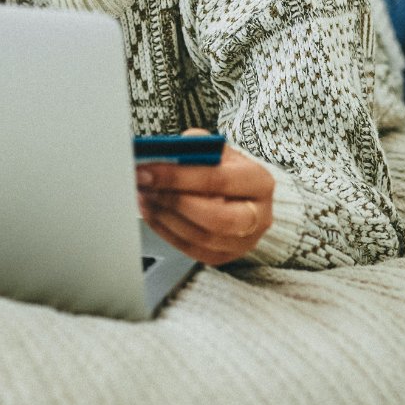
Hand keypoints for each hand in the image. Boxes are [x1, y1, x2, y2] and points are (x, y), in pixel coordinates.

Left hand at [136, 128, 274, 265]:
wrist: (241, 194)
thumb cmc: (226, 168)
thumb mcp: (217, 150)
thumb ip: (195, 147)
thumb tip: (164, 152)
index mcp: (259, 182)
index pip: (218, 180)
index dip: (179, 176)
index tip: (148, 169)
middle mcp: (259, 216)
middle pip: (216, 219)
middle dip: (174, 202)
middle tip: (145, 186)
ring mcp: (244, 242)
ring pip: (201, 238)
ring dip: (165, 217)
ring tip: (144, 196)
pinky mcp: (224, 257)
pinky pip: (191, 250)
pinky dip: (165, 231)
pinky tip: (151, 212)